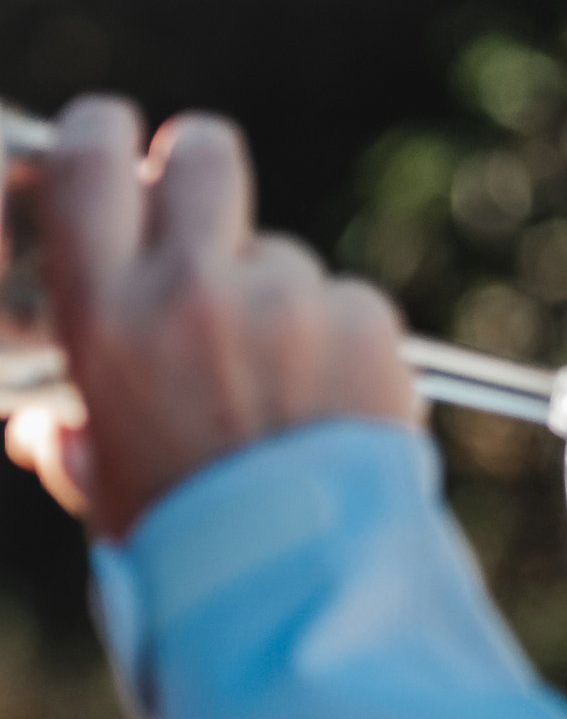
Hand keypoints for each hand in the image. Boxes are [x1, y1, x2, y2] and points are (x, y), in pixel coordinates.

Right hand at [18, 96, 417, 537]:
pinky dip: (344, 346)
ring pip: (285, 256)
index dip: (102, 134)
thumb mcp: (106, 485)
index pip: (88, 160)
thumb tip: (49, 420)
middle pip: (205, 154)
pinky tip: (335, 409)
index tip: (113, 140)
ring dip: (281, 302)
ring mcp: (287, 301)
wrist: (302, 585)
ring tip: (283, 391)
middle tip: (208, 226)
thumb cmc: (193, 542)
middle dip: (203, 172)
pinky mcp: (366, 324)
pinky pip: (350, 305)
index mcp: (107, 316)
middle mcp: (192, 289)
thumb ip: (74, 435)